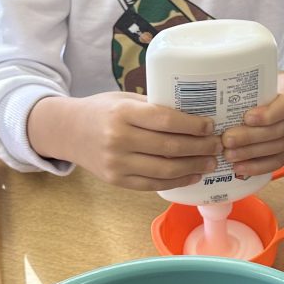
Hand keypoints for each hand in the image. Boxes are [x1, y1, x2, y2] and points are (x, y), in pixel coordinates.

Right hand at [27, 93, 220, 190]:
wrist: (67, 131)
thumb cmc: (101, 110)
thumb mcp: (124, 99)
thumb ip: (154, 107)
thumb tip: (194, 113)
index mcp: (123, 114)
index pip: (166, 121)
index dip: (193, 125)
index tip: (210, 126)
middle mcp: (119, 140)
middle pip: (170, 148)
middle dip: (200, 148)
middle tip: (217, 145)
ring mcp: (117, 164)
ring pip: (165, 169)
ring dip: (193, 167)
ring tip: (210, 162)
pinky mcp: (117, 181)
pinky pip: (153, 184)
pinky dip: (176, 181)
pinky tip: (192, 175)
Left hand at [221, 65, 283, 176]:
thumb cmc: (281, 84)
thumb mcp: (272, 77)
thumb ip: (254, 87)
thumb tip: (220, 101)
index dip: (267, 115)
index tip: (246, 118)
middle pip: (280, 130)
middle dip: (251, 137)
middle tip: (227, 140)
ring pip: (279, 148)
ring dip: (251, 154)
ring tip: (229, 155)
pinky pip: (279, 161)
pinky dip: (258, 167)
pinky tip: (240, 168)